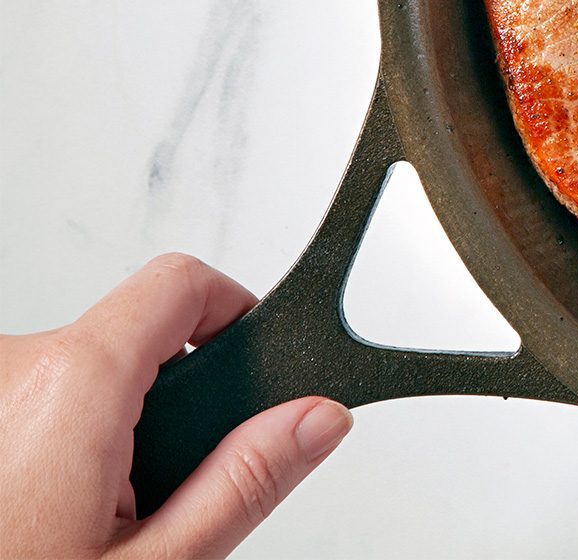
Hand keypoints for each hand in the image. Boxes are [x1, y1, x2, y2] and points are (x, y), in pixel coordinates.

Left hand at [0, 254, 352, 558]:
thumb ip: (246, 480)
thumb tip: (314, 421)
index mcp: (73, 386)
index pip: (182, 283)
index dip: (237, 314)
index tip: (258, 372)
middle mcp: (12, 371)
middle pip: (136, 342)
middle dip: (174, 407)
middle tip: (169, 495)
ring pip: (83, 383)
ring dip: (110, 437)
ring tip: (95, 526)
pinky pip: (35, 407)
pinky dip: (58, 450)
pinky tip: (52, 520)